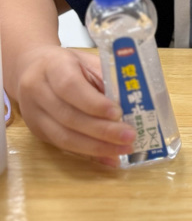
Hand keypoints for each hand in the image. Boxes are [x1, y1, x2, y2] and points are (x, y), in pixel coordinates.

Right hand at [16, 47, 135, 166]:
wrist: (32, 70)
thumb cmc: (69, 65)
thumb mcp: (89, 62)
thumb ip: (107, 81)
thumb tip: (130, 107)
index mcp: (52, 67)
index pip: (70, 87)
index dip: (94, 103)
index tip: (118, 113)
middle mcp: (37, 91)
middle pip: (69, 117)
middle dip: (102, 130)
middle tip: (129, 136)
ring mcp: (34, 115)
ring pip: (64, 137)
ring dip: (98, 147)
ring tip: (124, 149)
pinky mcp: (38, 132)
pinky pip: (65, 147)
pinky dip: (91, 155)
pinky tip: (111, 158)